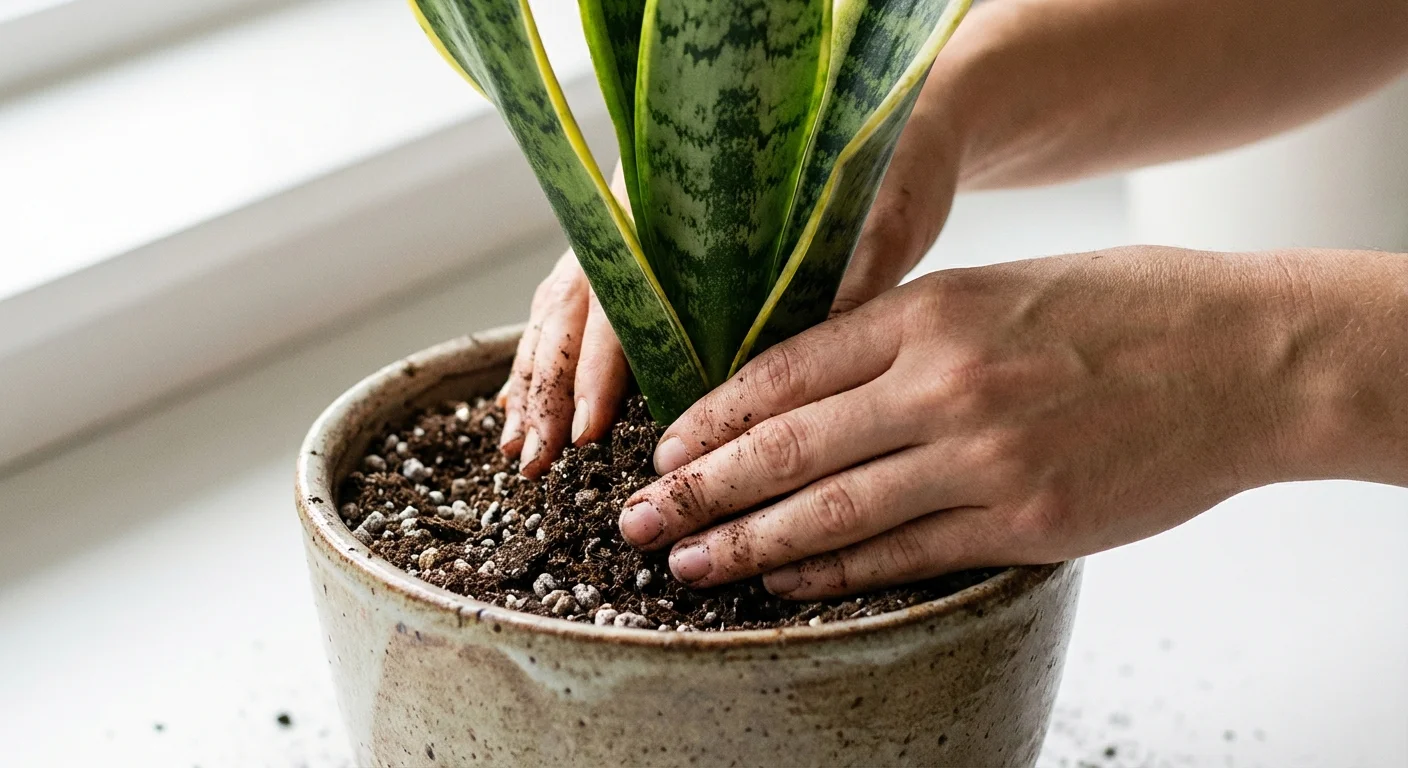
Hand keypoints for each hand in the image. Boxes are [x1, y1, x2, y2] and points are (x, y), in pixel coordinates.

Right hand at [501, 101, 961, 475]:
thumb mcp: (874, 230)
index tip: (590, 427)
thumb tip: (797, 370)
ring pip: (571, 311)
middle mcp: (650, 213)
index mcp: (689, 196)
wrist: (895, 130)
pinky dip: (559, 363)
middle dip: (548, 384)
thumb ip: (837, 292)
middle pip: (578, 304)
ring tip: (522, 449)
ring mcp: (643, 236)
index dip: (602, 364)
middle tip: (532, 457)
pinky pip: (591, 314)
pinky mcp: (659, 265)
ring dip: (541, 381)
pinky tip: (538, 408)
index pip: (624, 289)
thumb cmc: (887, 174)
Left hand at [618, 247, 1312, 597]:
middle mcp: (945, 385)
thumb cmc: (1125, 309)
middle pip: (788, 447)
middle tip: (638, 521)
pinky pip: (907, 556)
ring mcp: (984, 458)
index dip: (713, 416)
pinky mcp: (1025, 521)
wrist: (1246, 357)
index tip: (666, 448)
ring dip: (750, 546)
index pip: (786, 369)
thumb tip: (812, 378)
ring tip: (688, 567)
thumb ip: (906, 329)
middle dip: (701, 490)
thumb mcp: (1001, 287)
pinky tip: (786, 587)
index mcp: (932, 312)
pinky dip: (837, 577)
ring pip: (835, 514)